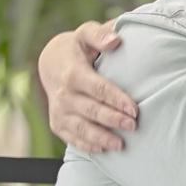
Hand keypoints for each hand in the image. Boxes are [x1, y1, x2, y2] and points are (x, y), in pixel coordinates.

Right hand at [38, 20, 137, 152]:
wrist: (51, 62)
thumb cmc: (78, 47)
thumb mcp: (85, 34)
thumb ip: (99, 34)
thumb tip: (115, 40)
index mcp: (72, 72)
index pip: (96, 88)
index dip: (115, 99)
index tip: (134, 109)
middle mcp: (63, 94)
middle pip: (90, 110)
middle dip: (112, 119)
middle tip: (133, 126)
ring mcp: (59, 111)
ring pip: (80, 127)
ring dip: (100, 137)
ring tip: (121, 145)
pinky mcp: (57, 123)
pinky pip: (72, 137)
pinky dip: (87, 145)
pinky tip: (104, 150)